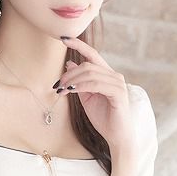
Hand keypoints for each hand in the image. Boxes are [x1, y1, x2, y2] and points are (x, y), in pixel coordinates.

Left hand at [56, 36, 134, 152]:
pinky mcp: (118, 93)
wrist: (116, 136)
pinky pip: (96, 84)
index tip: (63, 38)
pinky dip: (82, 85)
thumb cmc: (103, 118)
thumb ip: (79, 80)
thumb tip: (70, 63)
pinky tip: (72, 90)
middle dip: (69, 74)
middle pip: (88, 65)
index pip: (92, 54)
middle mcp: (114, 75)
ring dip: (72, 80)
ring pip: (91, 73)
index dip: (78, 45)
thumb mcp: (86, 96)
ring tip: (62, 90)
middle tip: (58, 85)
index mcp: (107, 74)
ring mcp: (118, 83)